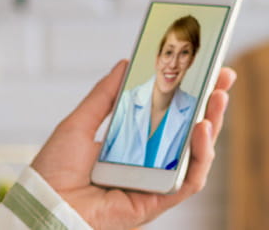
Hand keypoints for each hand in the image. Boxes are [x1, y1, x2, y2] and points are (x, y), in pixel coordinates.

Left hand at [29, 60, 235, 229]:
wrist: (45, 203)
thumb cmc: (55, 172)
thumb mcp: (79, 123)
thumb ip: (105, 96)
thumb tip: (125, 64)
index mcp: (131, 145)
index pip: (168, 117)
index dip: (189, 96)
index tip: (205, 70)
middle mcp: (148, 164)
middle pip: (189, 134)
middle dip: (211, 105)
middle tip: (223, 78)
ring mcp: (155, 183)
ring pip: (197, 156)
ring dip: (212, 126)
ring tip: (217, 99)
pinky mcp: (158, 201)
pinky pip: (188, 181)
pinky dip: (200, 157)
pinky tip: (201, 130)